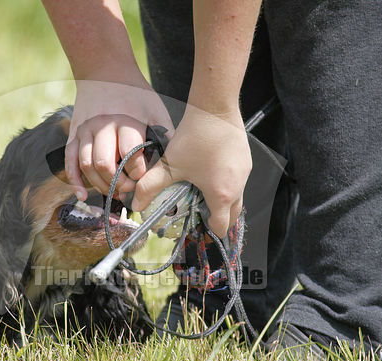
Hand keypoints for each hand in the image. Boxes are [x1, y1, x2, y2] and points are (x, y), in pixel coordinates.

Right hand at [65, 76, 173, 200]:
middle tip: (128, 189)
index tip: (144, 179)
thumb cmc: (135, 94)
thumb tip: (176, 161)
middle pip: (105, 164)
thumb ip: (165, 134)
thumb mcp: (155, 109)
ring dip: (100, 185)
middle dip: (118, 183)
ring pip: (87, 165)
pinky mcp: (74, 134)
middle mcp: (102, 125)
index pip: (130, 154)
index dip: (138, 173)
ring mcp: (85, 129)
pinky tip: (83, 195)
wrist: (105, 71)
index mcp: (126, 120)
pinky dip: (74, 180)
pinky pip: (70, 160)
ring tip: (114, 192)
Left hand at [131, 106, 251, 237]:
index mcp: (221, 194)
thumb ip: (151, 186)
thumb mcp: (170, 165)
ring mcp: (245, 173)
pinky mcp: (246, 161)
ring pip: (237, 198)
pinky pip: (238, 182)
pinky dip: (227, 186)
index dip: (208, 230)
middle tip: (199, 215)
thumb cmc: (195, 137)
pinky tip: (209, 175)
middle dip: (217, 220)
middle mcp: (238, 186)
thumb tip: (136, 203)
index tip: (196, 227)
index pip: (220, 226)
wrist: (215, 108)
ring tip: (202, 196)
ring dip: (222, 202)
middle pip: (232, 216)